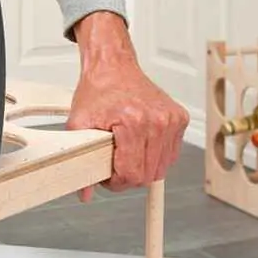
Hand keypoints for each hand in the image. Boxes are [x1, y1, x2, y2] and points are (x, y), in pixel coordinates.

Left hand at [66, 12, 189, 201]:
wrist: (113, 66)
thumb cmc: (98, 90)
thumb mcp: (79, 124)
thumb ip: (78, 159)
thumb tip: (83, 191)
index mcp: (133, 121)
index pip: (131, 174)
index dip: (116, 182)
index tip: (108, 176)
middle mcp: (156, 120)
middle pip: (148, 175)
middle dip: (128, 176)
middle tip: (114, 163)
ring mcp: (170, 119)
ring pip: (162, 167)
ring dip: (143, 166)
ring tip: (126, 151)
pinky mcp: (179, 118)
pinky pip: (171, 154)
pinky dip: (156, 155)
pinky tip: (141, 143)